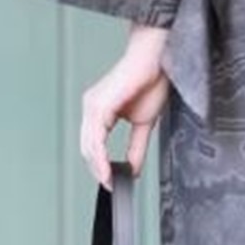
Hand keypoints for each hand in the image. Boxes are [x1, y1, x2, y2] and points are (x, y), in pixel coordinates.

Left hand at [80, 33, 170, 187]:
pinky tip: (108, 169)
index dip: (100, 165)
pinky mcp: (99, 105)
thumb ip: (136, 147)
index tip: (111, 181)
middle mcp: (92, 107)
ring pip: (89, 145)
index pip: (93, 144)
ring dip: (98, 167)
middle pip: (88, 147)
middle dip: (98, 170)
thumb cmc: (151, 81)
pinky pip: (96, 137)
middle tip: (111, 185)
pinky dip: (101, 156)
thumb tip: (133, 169)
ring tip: (110, 181)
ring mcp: (93, 105)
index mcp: (99, 110)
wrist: (157, 60)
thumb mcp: (143, 123)